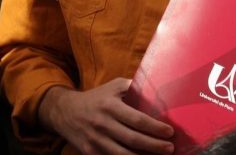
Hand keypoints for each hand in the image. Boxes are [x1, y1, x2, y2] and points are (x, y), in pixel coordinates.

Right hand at [38, 79, 174, 154]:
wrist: (65, 111)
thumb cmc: (97, 98)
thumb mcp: (113, 87)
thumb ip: (133, 87)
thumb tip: (157, 87)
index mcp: (110, 106)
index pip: (137, 119)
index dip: (154, 127)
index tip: (170, 131)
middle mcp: (102, 124)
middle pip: (132, 139)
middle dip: (154, 145)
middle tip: (170, 148)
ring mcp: (95, 140)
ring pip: (122, 154)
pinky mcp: (90, 153)